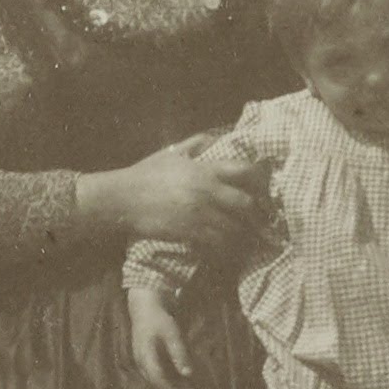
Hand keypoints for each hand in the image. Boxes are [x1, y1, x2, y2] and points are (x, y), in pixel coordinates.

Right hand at [103, 138, 272, 257]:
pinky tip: (229, 250)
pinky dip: (226, 247)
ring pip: (234, 228)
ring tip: (251, 240)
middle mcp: (207, 191)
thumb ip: (196, 144)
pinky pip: (217, 243)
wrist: (123, 198)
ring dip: (244, 235)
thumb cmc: (147, 173)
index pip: (243, 170)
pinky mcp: (190, 232)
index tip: (265, 189)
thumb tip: (215, 138)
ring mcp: (199, 213)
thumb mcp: (172, 153)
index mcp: (205, 169)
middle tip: (263, 221)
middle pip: (246, 204)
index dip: (259, 180)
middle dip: (257, 214)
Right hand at [126, 268, 196, 388]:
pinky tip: (177, 376)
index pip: (158, 381)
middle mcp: (140, 362)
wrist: (144, 306)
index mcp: (146, 356)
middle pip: (155, 383)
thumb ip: (179, 354)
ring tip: (186, 386)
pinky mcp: (142, 358)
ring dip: (169, 385)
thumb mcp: (172, 333)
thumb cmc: (159, 318)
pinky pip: (153, 373)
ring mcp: (139, 360)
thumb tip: (188, 374)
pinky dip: (165, 377)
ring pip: (153, 379)